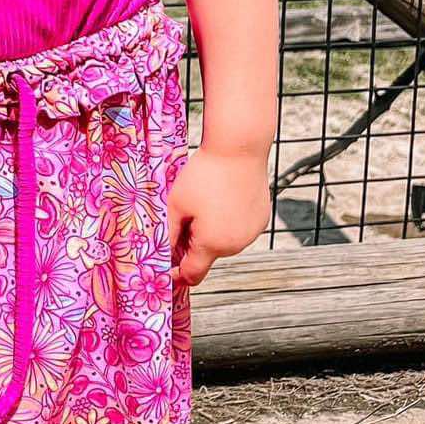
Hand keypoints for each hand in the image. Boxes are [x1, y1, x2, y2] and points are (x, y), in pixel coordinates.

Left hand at [167, 147, 271, 288]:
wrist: (239, 149)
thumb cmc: (204, 175)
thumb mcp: (176, 205)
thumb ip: (168, 234)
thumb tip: (163, 255)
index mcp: (212, 244)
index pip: (192, 275)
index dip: (177, 275)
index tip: (167, 268)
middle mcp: (236, 244)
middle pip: (207, 256)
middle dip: (192, 244)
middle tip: (184, 216)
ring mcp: (251, 233)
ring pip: (223, 242)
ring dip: (210, 233)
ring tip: (205, 203)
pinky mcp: (261, 220)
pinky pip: (238, 229)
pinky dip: (227, 222)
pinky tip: (221, 199)